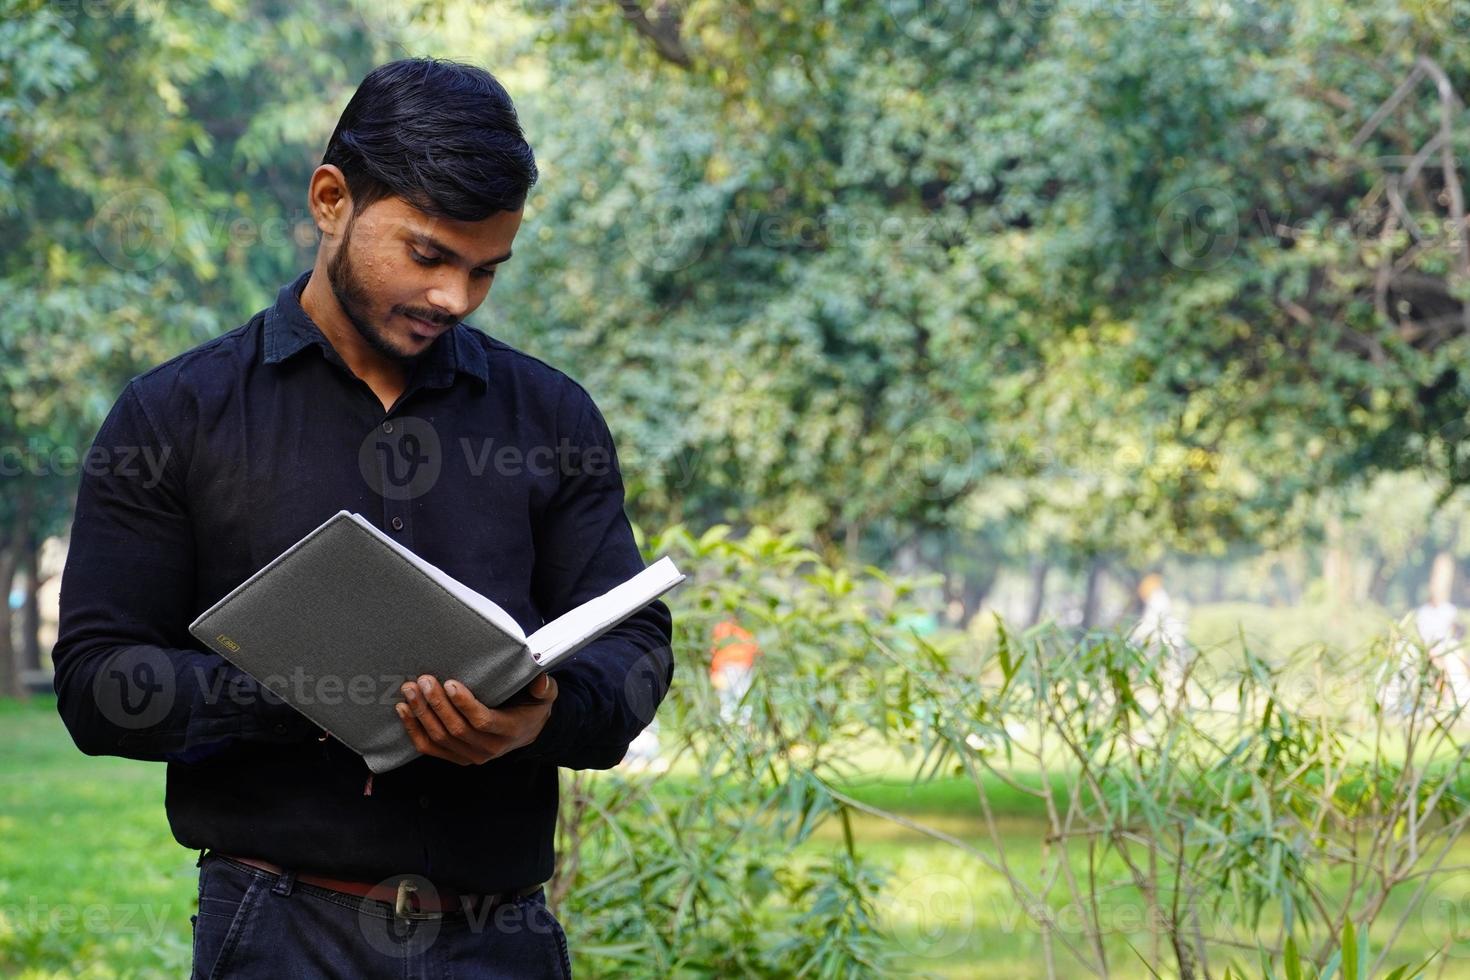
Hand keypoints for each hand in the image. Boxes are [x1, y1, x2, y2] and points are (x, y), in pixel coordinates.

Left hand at [395, 673, 557, 765]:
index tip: (450, 683)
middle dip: (436, 704)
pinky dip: (414, 730)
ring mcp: (470, 756)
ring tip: (409, 690)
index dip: (464, 704)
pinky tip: (403, 710)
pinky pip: (430, 748)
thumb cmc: (532, 706)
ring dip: (422, 714)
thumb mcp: (546, 696)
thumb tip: (540, 679)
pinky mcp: (456, 757)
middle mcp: (489, 749)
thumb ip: (545, 687)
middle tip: (423, 680)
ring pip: (440, 738)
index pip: (483, 721)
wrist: (527, 731)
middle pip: (456, 729)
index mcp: (509, 730)